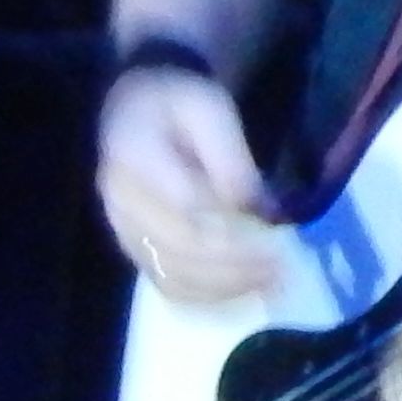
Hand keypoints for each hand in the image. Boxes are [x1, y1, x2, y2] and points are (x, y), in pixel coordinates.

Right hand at [99, 64, 288, 302]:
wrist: (132, 110)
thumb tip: (256, 211)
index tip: (274, 237)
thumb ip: (231, 158)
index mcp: (134, 152)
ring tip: (269, 281)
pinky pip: (164, 284)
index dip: (232, 228)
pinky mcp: (130, 247)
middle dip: (236, 263)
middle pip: (179, 246)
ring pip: (171, 273)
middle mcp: (119, 198)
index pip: (186, 204)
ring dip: (225, 285)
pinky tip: (239, 289)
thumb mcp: (210, 109)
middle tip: (281, 267)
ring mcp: (120, 228)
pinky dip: (204, 295)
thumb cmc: (175, 105)